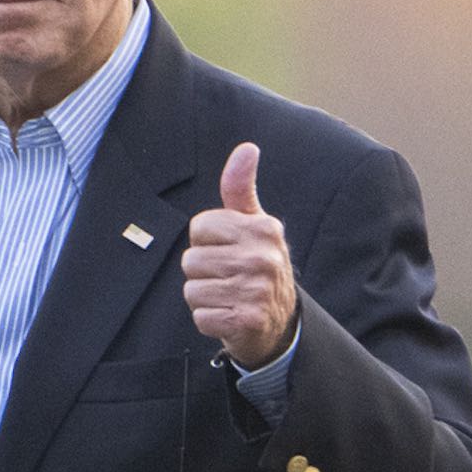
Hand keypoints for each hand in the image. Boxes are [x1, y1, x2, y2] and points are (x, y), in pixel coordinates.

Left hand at [182, 142, 296, 367]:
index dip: (206, 241)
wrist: (280, 323)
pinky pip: (200, 317)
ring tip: (228, 296)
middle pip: (191, 260)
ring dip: (205, 297)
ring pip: (192, 290)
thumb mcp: (253, 224)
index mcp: (262, 228)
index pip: (199, 227)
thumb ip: (241, 187)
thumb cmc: (257, 264)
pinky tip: (229, 316)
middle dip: (203, 272)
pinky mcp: (247, 321)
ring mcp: (257, 291)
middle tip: (228, 278)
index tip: (227, 250)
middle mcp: (263, 258)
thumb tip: (247, 148)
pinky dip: (209, 320)